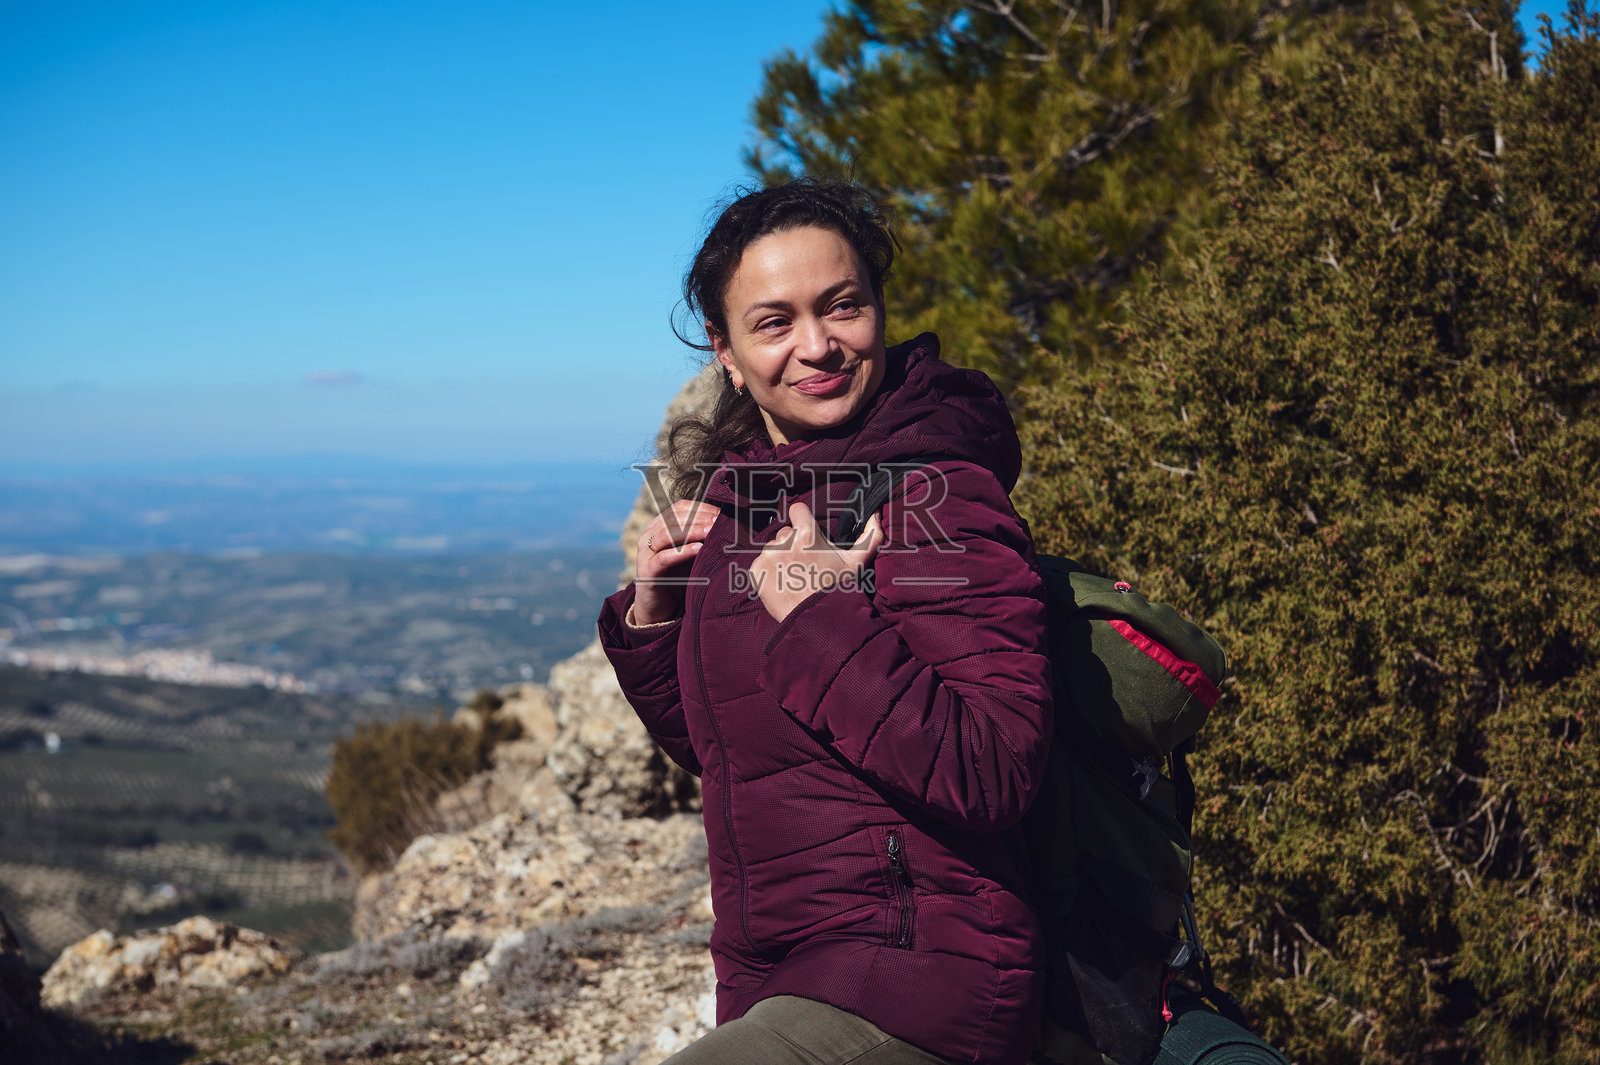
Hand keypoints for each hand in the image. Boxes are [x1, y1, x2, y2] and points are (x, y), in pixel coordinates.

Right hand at [633, 499, 718, 624]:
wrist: (658, 608)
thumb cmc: (678, 576)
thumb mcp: (691, 553)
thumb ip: (702, 538)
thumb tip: (728, 524)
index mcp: (658, 526)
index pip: (680, 508)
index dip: (701, 508)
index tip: (721, 513)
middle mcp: (649, 535)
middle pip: (674, 518)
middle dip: (699, 518)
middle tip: (720, 521)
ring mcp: (645, 553)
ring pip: (668, 534)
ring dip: (692, 531)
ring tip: (712, 531)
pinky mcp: (646, 571)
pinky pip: (664, 557)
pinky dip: (682, 551)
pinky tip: (699, 549)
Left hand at [749, 501, 883, 623]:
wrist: (816, 620)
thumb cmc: (837, 589)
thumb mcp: (856, 563)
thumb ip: (869, 536)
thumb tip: (876, 515)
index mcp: (806, 534)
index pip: (797, 509)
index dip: (802, 519)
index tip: (807, 533)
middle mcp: (784, 541)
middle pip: (785, 532)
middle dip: (794, 544)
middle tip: (806, 564)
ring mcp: (768, 556)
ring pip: (773, 548)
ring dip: (780, 558)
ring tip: (794, 577)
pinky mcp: (756, 571)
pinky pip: (761, 563)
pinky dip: (769, 572)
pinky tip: (783, 584)